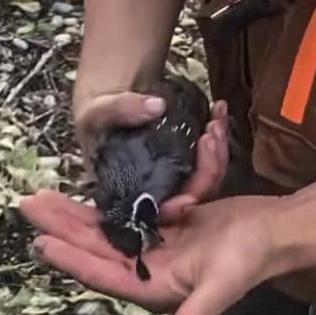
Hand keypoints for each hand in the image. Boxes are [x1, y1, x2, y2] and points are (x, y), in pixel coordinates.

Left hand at [18, 190, 275, 314]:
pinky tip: (85, 192)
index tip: (39, 241)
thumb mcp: (222, 285)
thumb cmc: (248, 258)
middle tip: (27, 203)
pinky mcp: (162, 227)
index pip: (102, 273)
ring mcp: (153, 247)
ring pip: (104, 229)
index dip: (70, 259)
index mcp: (154, 287)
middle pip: (94, 248)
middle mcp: (147, 270)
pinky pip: (125, 214)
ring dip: (74, 214)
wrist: (271, 232)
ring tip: (45, 196)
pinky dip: (104, 203)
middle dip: (60, 227)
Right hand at [73, 87, 229, 197]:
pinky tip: (218, 108)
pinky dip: (216, 132)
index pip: (159, 212)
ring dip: (217, 149)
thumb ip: (123, 109)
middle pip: (191, 193)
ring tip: (217, 119)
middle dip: (209, 168)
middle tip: (211, 134)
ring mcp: (175, 174)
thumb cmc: (97, 115)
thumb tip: (157, 106)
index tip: (190, 198)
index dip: (177, 209)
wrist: (109, 103)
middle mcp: (157, 189)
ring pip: (206, 175)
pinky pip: (208, 154)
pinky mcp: (187, 157)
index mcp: (130, 193)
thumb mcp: (99, 112)